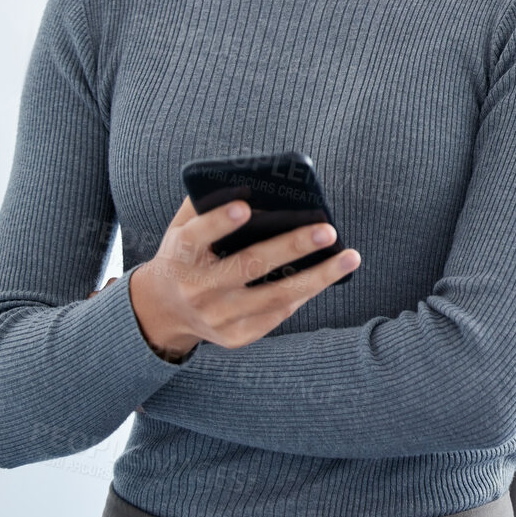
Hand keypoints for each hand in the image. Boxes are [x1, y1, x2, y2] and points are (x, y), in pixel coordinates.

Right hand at [127, 197, 361, 361]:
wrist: (164, 312)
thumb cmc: (186, 255)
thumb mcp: (182, 228)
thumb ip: (206, 203)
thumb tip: (251, 179)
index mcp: (180, 256)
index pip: (197, 237)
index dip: (219, 223)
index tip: (245, 207)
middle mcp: (197, 290)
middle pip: (248, 267)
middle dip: (291, 247)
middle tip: (329, 230)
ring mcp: (217, 317)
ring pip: (274, 297)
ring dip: (317, 277)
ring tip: (350, 257)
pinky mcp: (236, 337)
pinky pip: (278, 314)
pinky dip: (306, 293)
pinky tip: (330, 274)